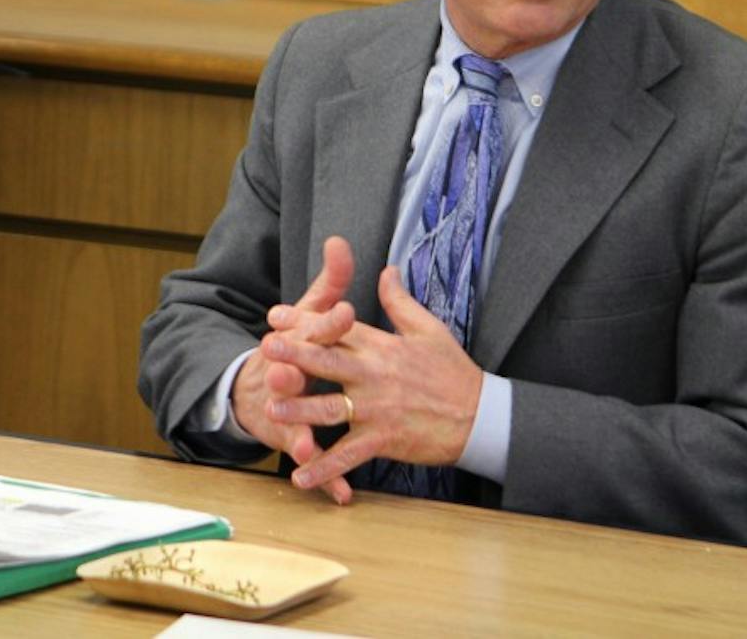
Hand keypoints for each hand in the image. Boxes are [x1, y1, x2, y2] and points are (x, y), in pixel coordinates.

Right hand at [230, 236, 358, 503]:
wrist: (251, 388)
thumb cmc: (293, 345)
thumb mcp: (309, 311)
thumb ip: (328, 281)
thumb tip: (340, 241)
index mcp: (296, 338)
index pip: (313, 324)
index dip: (328, 319)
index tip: (347, 310)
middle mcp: (285, 371)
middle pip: (292, 371)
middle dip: (294, 373)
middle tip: (295, 375)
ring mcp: (284, 407)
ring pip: (290, 420)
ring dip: (295, 432)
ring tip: (304, 448)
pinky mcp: (290, 438)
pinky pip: (310, 458)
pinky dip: (324, 477)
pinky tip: (341, 494)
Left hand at [264, 265, 483, 493]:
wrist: (480, 416)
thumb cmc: (453, 371)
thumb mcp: (428, 329)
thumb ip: (400, 301)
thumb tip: (387, 270)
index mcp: (382, 347)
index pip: (338, 328)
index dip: (305, 320)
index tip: (276, 315)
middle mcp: (375, 375)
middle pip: (328, 362)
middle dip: (295, 355)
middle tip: (266, 349)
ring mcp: (377, 410)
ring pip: (330, 409)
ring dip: (299, 409)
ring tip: (270, 408)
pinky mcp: (383, 440)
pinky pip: (348, 455)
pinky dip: (324, 468)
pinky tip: (300, 476)